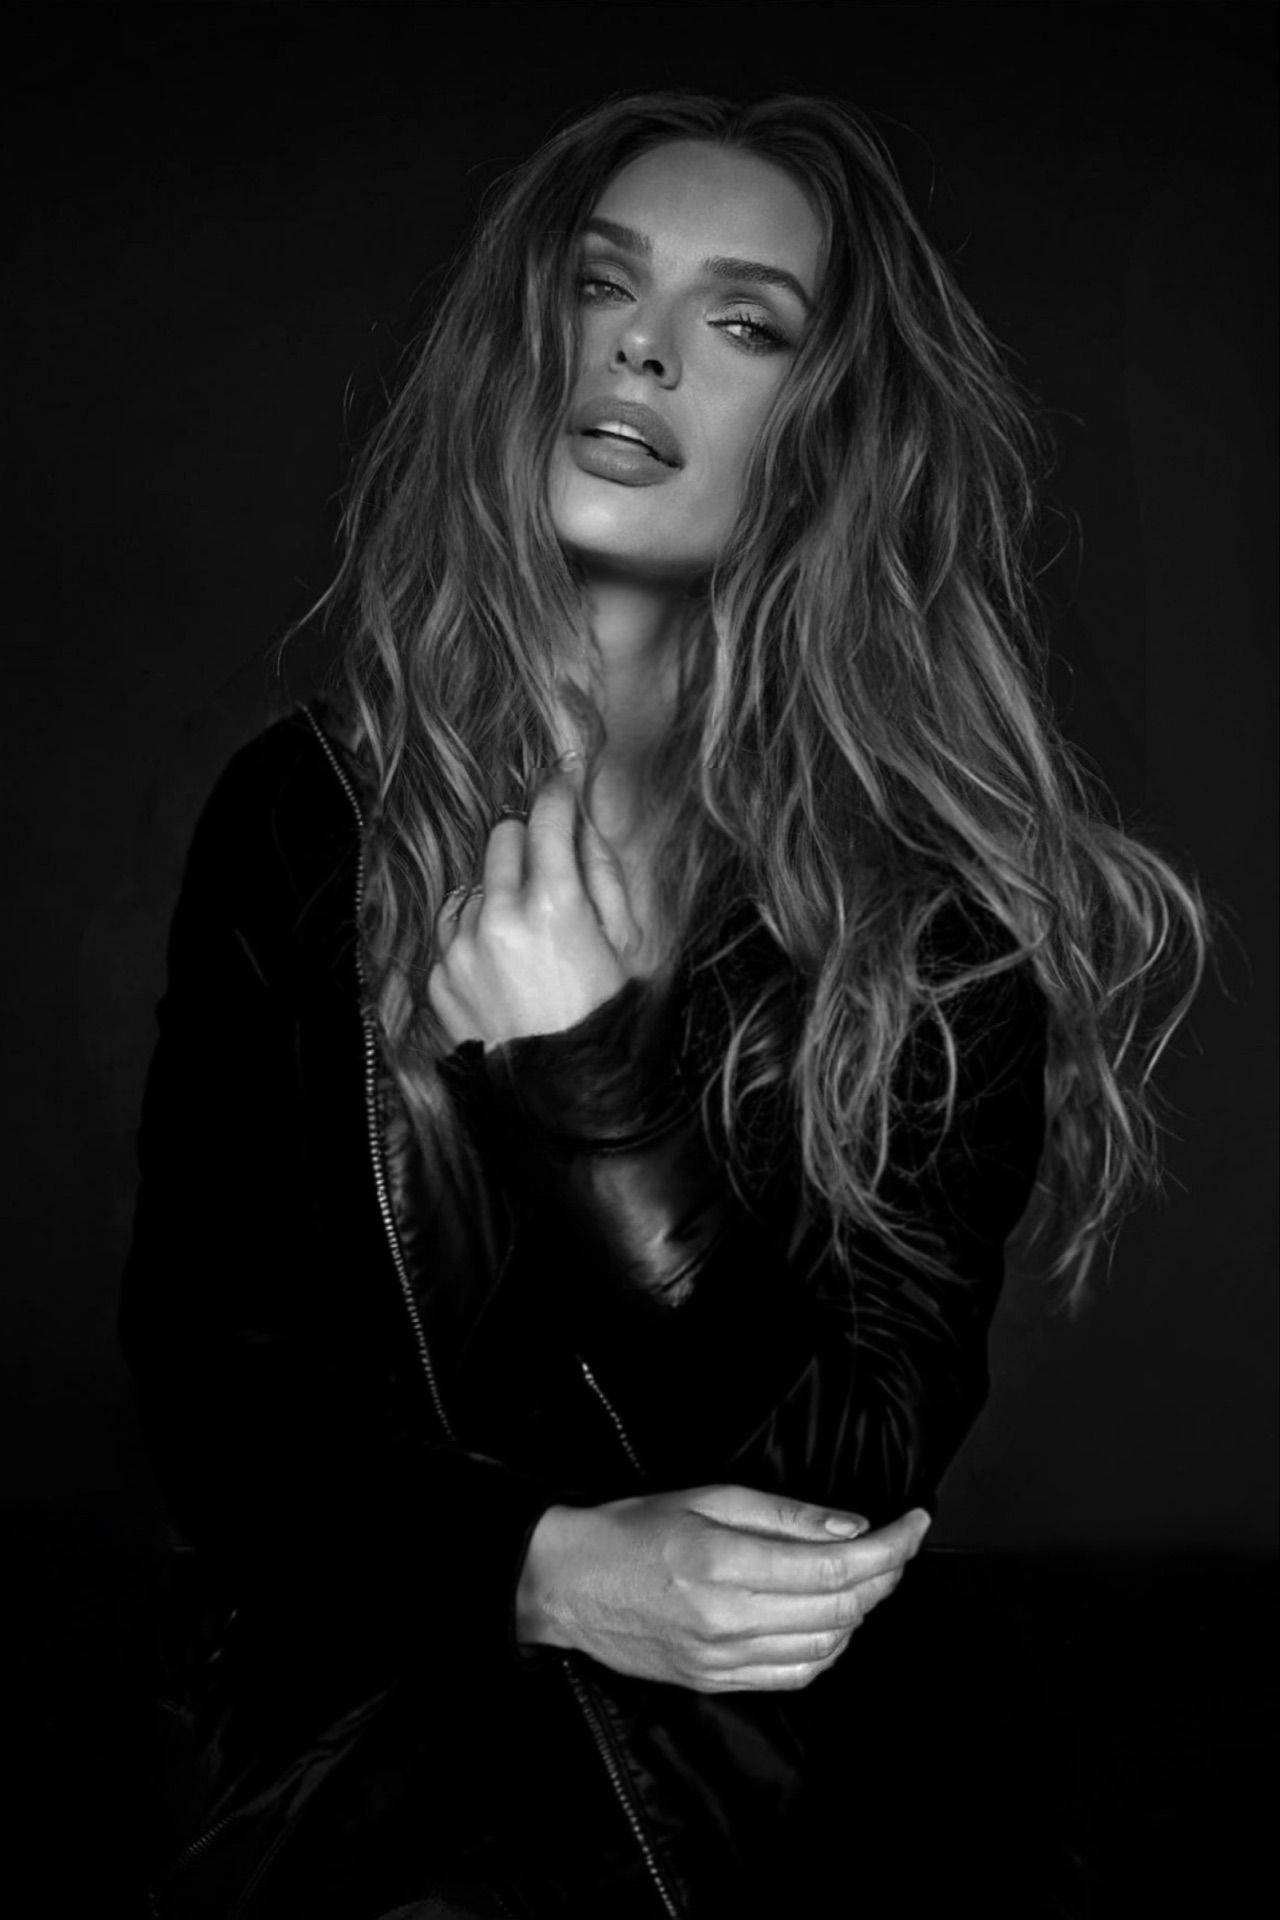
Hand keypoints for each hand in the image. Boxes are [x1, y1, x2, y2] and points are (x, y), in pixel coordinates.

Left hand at [428, 756, 642, 1051]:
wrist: (565, 1095)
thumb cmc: (607, 1018)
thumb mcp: (625, 942)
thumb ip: (602, 872)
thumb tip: (584, 822)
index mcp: (554, 904)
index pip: (547, 817)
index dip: (559, 793)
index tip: (564, 784)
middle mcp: (498, 918)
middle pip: (504, 837)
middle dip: (529, 843)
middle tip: (551, 872)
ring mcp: (461, 949)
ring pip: (475, 884)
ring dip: (499, 895)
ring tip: (527, 938)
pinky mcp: (439, 978)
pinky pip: (454, 931)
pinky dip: (476, 937)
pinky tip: (503, 967)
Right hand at [516, 1484, 930, 1692]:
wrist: (568, 1583)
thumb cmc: (633, 1529)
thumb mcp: (707, 1495)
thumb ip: (783, 1514)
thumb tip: (851, 1526)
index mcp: (723, 1563)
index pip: (834, 1567)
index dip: (890, 1546)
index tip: (916, 1522)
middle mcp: (727, 1619)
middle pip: (841, 1609)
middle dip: (887, 1573)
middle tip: (901, 1541)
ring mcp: (722, 1659)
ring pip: (828, 1647)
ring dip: (863, 1611)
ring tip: (870, 1574)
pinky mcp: (716, 1681)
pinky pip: (796, 1675)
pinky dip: (831, 1647)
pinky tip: (834, 1618)